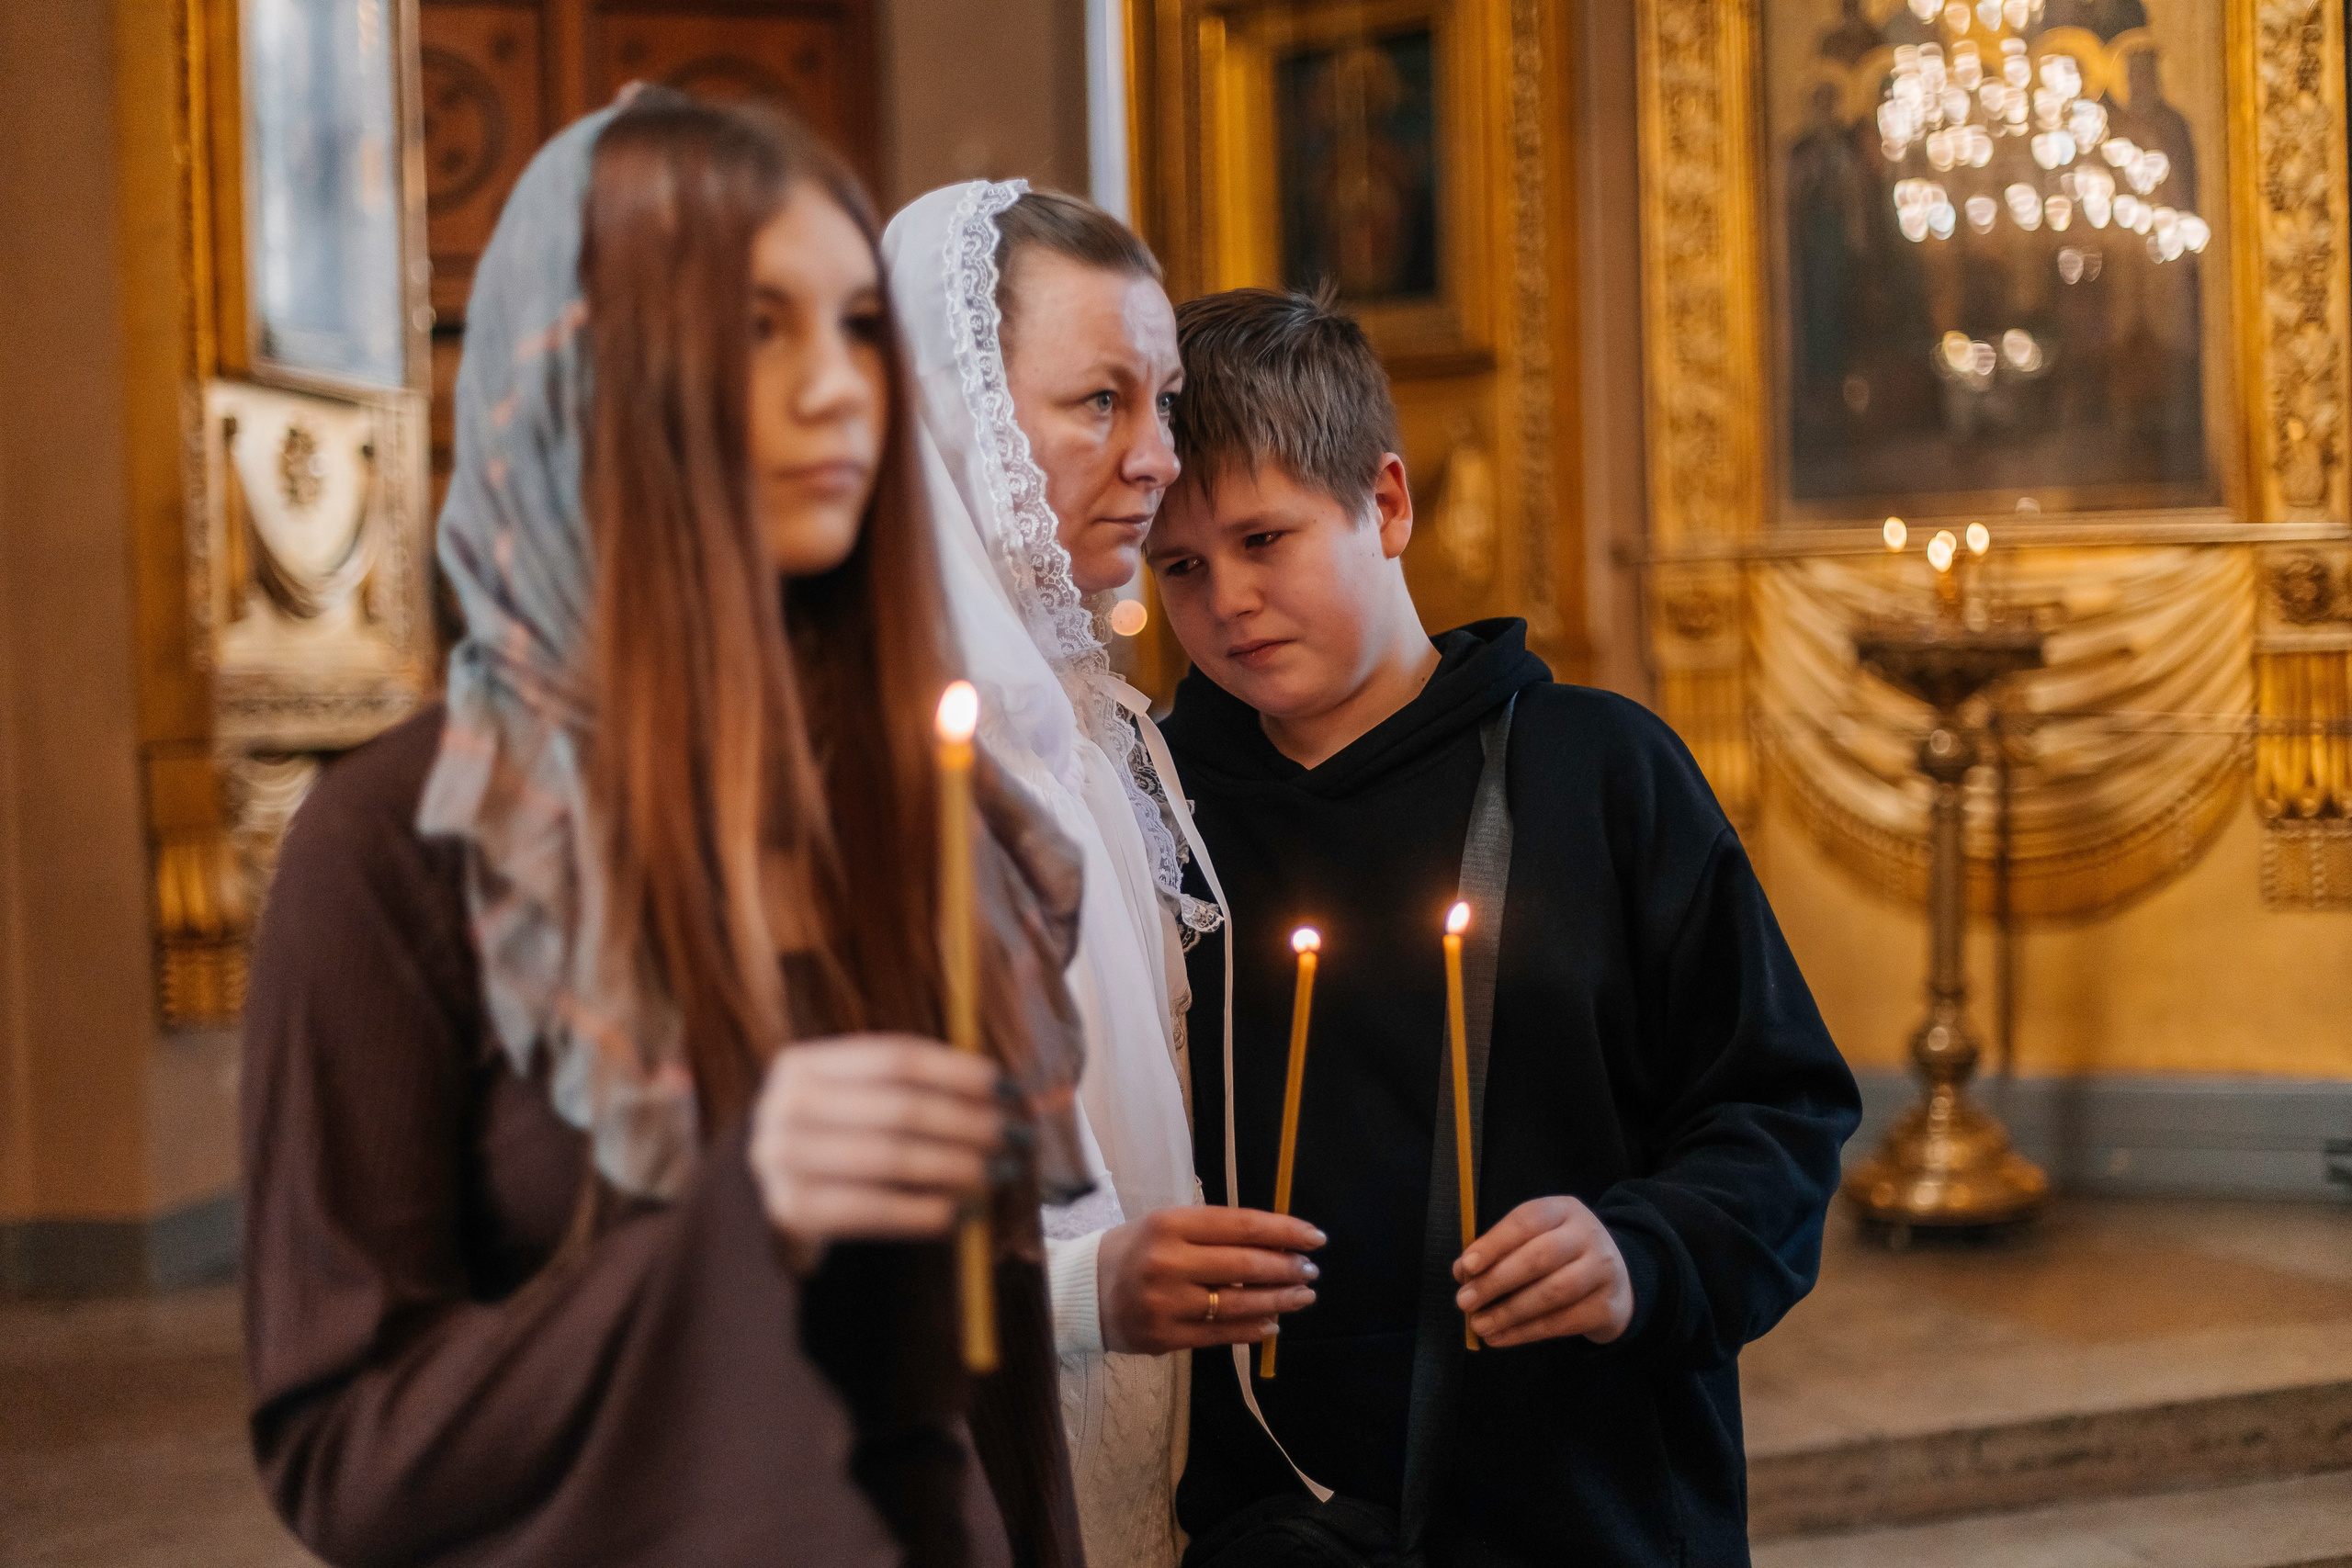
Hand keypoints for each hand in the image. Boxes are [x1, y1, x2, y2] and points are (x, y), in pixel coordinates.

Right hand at [748, 1035, 1003, 1251]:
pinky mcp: (791, 1210)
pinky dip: (924, 1211)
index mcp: (804, 1062)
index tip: (1009, 1087)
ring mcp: (781, 1159)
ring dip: (956, 1166)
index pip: (897, 1058)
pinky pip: (873, 1211)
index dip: (958, 1072)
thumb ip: (915, 1086)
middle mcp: (785, 1105)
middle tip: (1015, 1134)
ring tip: (1001, 1171)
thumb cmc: (836, 1133)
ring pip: (890, 1159)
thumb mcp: (856, 1096)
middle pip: (899, 1109)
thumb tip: (1006, 1092)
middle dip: (967, 1122)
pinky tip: (964, 1211)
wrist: (768, 1188)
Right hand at [1096, 1206, 1323, 1353]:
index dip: (1284, 1231)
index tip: (1315, 1237)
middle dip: (1287, 1268)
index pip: (1242, 1225)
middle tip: (1311, 1270)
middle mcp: (1169, 1262)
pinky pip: (1221, 1335)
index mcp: (1171, 1224)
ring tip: (1303, 1297)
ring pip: (1238, 1304)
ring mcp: (1167, 1303)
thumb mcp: (1168, 1225)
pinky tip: (1273, 1323)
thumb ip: (1216, 1233)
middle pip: (1245, 1266)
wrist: (1083, 1291)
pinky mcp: (1166, 1337)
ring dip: (1279, 1300)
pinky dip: (1253, 1329)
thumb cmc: (1135, 1250)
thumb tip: (1277, 1244)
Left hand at [1452, 1196, 1633, 1348]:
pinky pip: (1562, 1322)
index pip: (1527, 1220)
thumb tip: (1463, 1272)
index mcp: (1563, 1210)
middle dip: (1496, 1281)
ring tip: (1479, 1324)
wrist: (1615, 1282)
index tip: (1466, 1266)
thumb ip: (1499, 1251)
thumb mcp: (1535, 1240)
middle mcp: (1587, 1235)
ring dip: (1509, 1312)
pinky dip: (1525, 1332)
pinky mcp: (1606, 1306)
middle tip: (1464, 1301)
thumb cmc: (1561, 1257)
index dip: (1494, 1243)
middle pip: (1540, 1256)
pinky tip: (1500, 1337)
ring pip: (1552, 1293)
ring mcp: (1602, 1271)